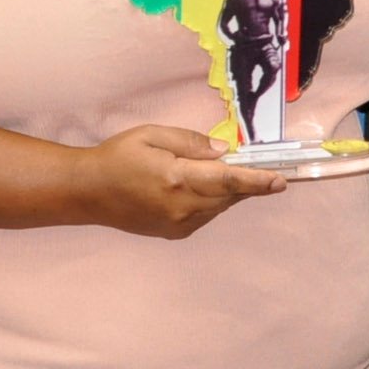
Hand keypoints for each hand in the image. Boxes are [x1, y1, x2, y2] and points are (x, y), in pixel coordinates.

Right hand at [81, 124, 285, 239]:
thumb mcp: (151, 135)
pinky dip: (212, 201)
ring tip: (219, 173)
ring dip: (229, 191)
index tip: (281, 181)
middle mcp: (182, 207)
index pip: (228, 180)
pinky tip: (198, 187)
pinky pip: (205, 216)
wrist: (88, 192)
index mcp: (177, 179)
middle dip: (248, 184)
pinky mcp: (174, 233)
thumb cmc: (118, 157)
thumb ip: (190, 142)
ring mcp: (178, 224)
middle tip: (265, 172)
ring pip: (219, 207)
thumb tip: (223, 151)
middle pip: (229, 195)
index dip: (258, 181)